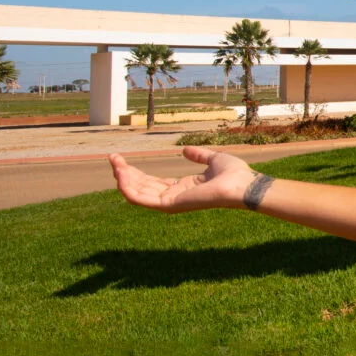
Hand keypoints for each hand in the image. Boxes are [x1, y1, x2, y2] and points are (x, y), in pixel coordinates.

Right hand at [108, 146, 258, 212]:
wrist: (243, 184)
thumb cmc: (234, 174)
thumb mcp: (213, 159)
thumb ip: (198, 155)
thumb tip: (184, 150)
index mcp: (182, 187)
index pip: (151, 182)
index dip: (134, 172)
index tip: (120, 159)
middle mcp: (173, 196)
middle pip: (141, 187)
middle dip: (124, 173)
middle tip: (112, 157)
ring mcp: (170, 202)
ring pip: (137, 193)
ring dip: (122, 179)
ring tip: (114, 163)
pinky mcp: (169, 205)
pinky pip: (141, 199)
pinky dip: (128, 188)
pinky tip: (120, 174)